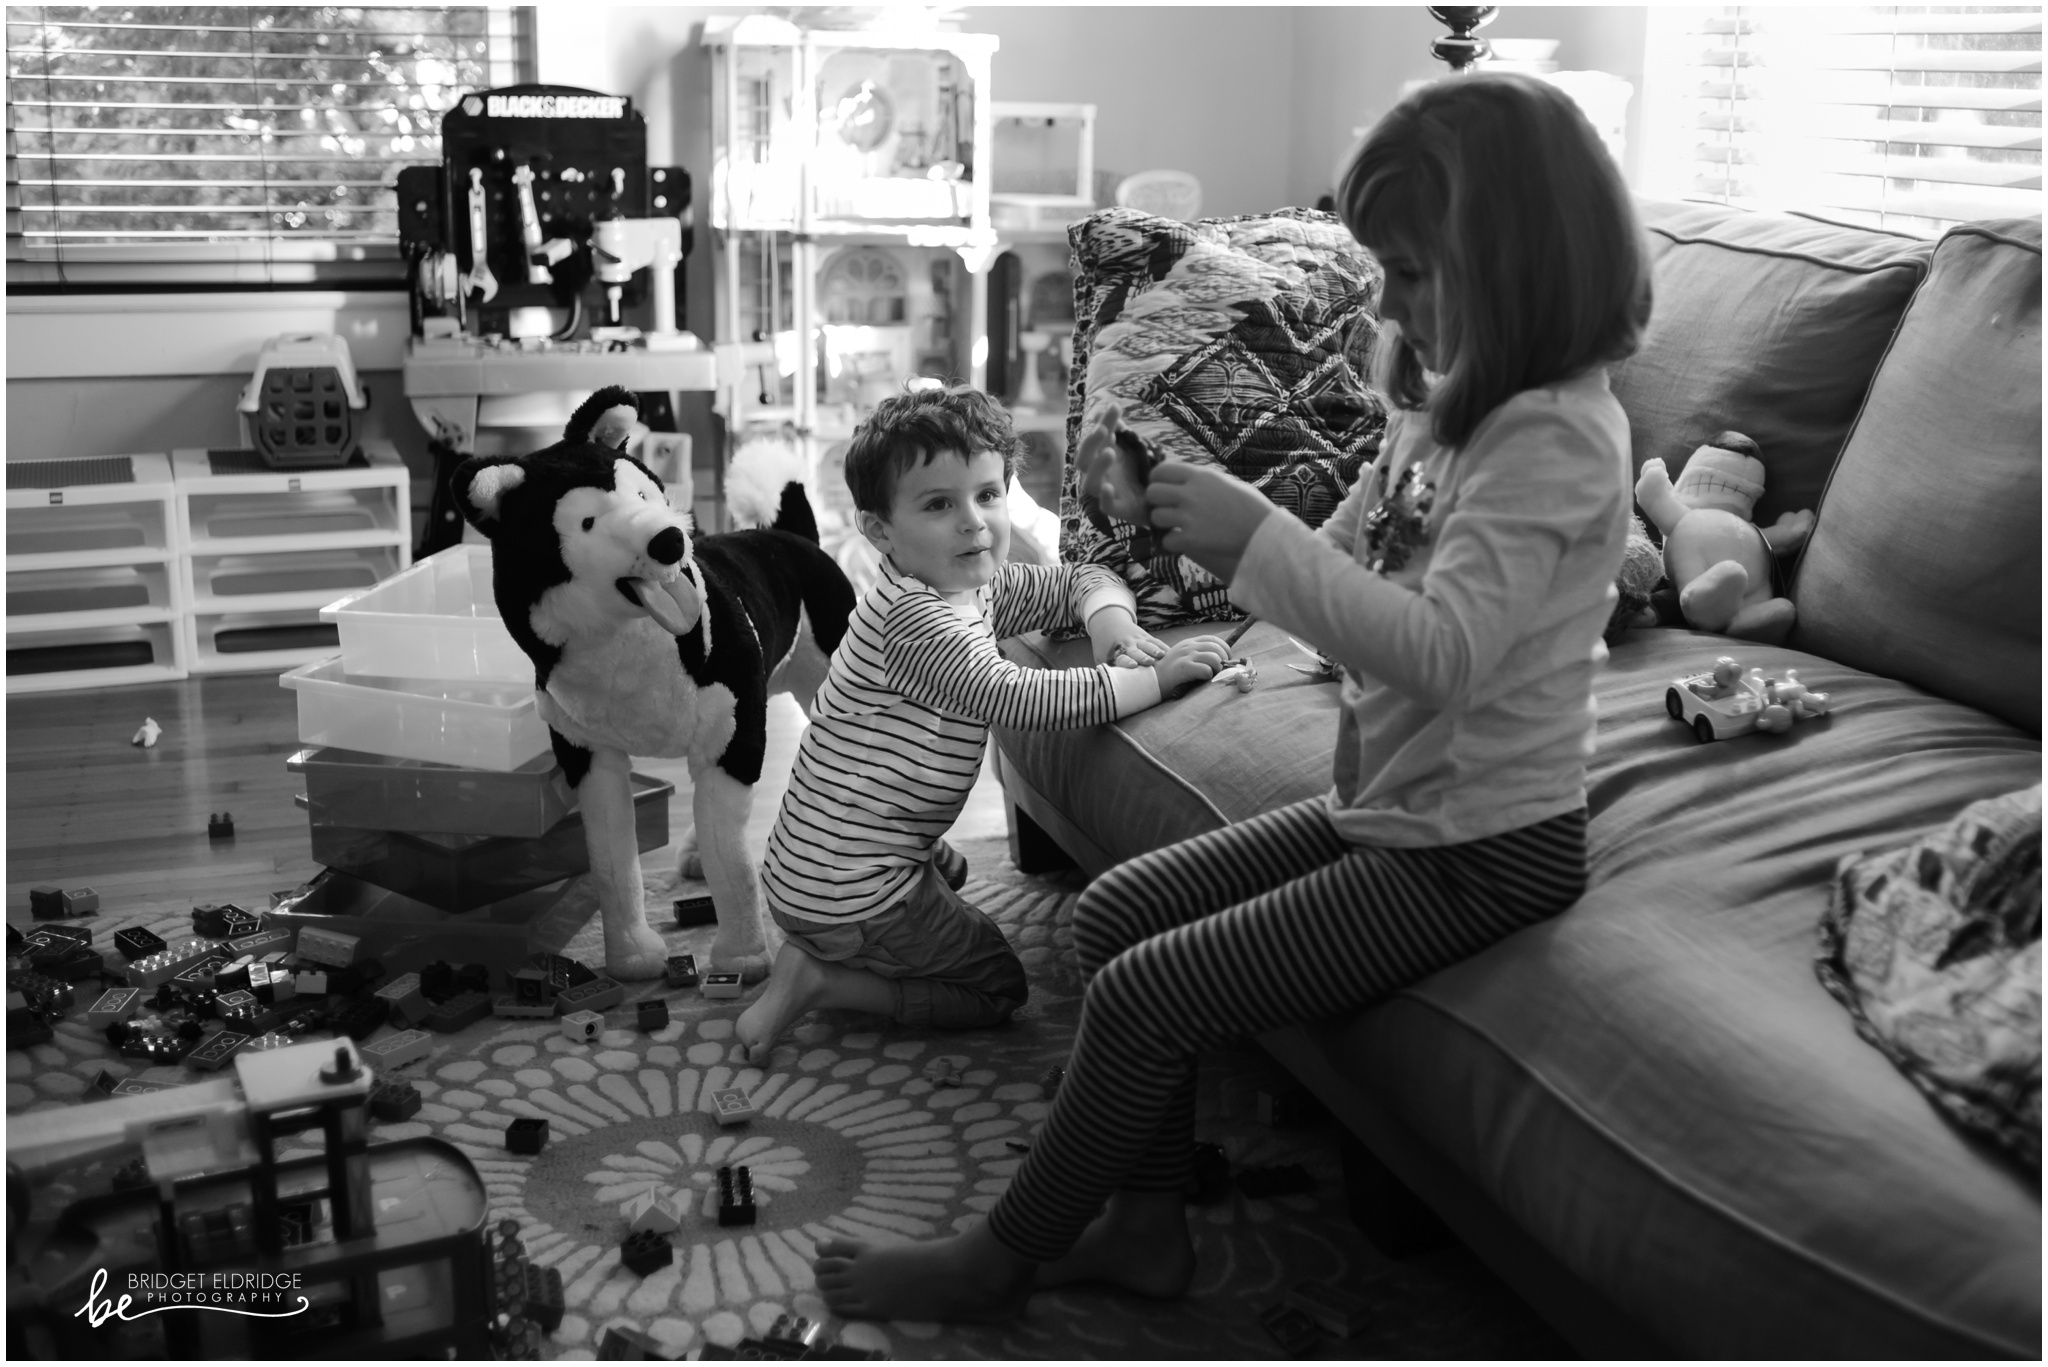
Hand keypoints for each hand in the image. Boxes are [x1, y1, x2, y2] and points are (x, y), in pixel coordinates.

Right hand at [1076, 405, 1147, 522]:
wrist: (1154, 502)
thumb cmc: (1138, 474)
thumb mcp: (1131, 449)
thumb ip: (1121, 431)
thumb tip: (1110, 405)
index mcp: (1100, 458)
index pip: (1096, 439)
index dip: (1103, 423)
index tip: (1114, 406)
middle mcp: (1098, 475)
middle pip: (1084, 459)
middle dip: (1091, 444)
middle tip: (1102, 430)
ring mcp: (1105, 492)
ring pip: (1091, 482)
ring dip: (1098, 467)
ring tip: (1109, 453)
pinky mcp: (1117, 509)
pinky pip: (1106, 506)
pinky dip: (1105, 497)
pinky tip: (1109, 488)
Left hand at [1087, 605, 1166, 667]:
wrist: (1109, 624)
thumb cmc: (1105, 647)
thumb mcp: (1101, 657)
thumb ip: (1106, 670)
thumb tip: (1108, 687)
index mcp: (1116, 652)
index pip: (1122, 658)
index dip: (1127, 662)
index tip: (1133, 665)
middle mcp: (1128, 645)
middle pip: (1137, 652)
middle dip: (1143, 657)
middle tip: (1150, 662)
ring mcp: (1138, 640)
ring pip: (1149, 645)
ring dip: (1155, 650)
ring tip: (1162, 655)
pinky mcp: (1146, 636)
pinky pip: (1156, 641)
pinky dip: (1164, 647)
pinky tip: (1172, 654)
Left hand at [1145, 463, 1274, 584]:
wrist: (1263, 531)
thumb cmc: (1249, 505)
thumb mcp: (1224, 481)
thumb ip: (1199, 479)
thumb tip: (1177, 478)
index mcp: (1199, 476)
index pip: (1160, 471)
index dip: (1157, 481)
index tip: (1162, 489)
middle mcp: (1191, 493)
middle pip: (1152, 493)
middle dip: (1156, 502)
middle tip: (1167, 510)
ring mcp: (1190, 517)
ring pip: (1155, 517)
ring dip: (1163, 524)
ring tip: (1176, 527)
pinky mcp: (1192, 539)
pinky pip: (1166, 540)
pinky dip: (1172, 543)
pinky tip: (1183, 542)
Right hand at [1152, 633, 1231, 695]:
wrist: (1152, 679)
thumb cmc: (1170, 672)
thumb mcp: (1183, 656)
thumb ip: (1198, 654)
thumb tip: (1220, 660)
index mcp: (1189, 642)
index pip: (1213, 639)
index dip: (1224, 648)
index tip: (1226, 658)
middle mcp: (1189, 646)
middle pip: (1217, 648)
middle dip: (1224, 660)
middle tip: (1220, 670)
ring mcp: (1186, 656)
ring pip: (1214, 658)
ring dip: (1217, 668)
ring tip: (1210, 674)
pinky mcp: (1184, 667)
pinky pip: (1206, 670)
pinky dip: (1208, 675)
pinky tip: (1202, 678)